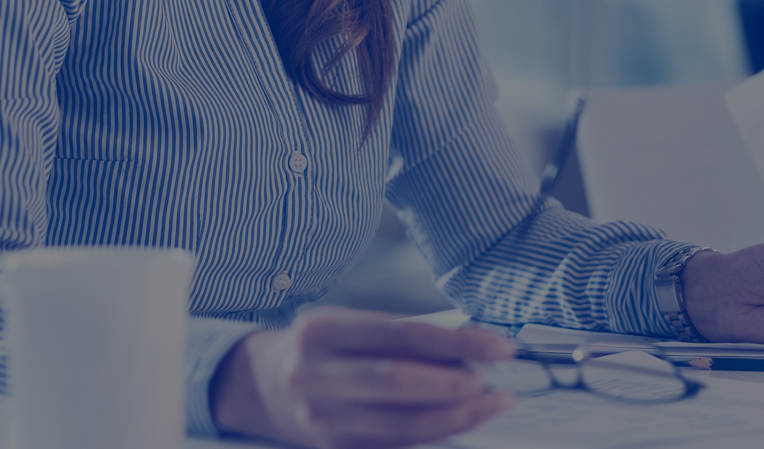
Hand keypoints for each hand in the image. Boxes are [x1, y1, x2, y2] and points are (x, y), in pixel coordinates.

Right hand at [211, 307, 515, 448]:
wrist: (261, 386)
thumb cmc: (322, 348)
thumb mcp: (351, 325)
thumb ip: (405, 336)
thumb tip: (474, 348)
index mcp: (324, 330)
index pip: (405, 334)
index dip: (460, 342)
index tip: (502, 347)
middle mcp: (315, 373)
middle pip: (400, 381)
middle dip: (457, 386)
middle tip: (495, 387)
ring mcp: (320, 418)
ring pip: (401, 425)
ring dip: (455, 419)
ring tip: (489, 407)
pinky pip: (392, 448)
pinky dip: (432, 440)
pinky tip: (459, 428)